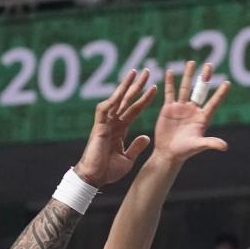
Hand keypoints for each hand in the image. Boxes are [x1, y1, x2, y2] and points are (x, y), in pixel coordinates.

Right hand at [75, 69, 156, 187]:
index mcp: (120, 128)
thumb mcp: (128, 158)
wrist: (95, 177)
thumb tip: (147, 137)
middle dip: (137, 85)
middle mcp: (113, 122)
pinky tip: (120, 91)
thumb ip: (137, 147)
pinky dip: (112, 100)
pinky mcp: (98, 127)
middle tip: (146, 71)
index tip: (155, 88)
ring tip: (135, 73)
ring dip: (125, 86)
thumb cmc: (108, 170)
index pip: (134, 109)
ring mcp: (105, 123)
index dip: (144, 99)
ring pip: (116, 99)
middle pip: (127, 99)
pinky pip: (105, 109)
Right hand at [153, 61, 229, 164]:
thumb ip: (211, 143)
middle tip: (209, 65)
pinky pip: (170, 92)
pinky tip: (170, 71)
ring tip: (191, 62)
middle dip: (204, 78)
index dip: (220, 93)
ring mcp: (181, 108)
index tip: (228, 82)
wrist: (168, 153)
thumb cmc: (185, 151)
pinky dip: (170, 82)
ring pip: (185, 88)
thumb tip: (225, 147)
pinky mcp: (169, 108)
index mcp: (202, 118)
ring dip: (188, 75)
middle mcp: (193, 110)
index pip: (213, 103)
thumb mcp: (198, 145)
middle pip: (200, 90)